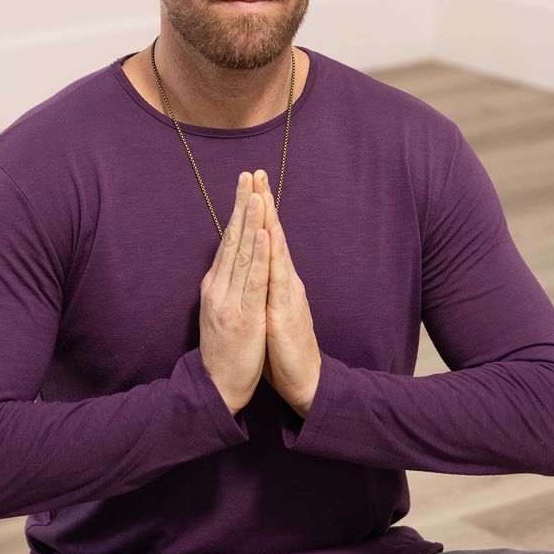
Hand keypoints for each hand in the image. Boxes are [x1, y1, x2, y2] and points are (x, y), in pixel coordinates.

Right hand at [199, 173, 270, 415]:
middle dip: (240, 206)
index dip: (236, 212)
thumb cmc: (224, 353)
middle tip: (248, 174)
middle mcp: (219, 288)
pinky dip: (259, 256)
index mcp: (215, 286)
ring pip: (242, 254)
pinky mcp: (245, 316)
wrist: (217, 388)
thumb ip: (225, 288)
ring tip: (257, 195)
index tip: (245, 185)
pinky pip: (253, 281)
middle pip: (231, 239)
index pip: (227, 241)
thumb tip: (229, 266)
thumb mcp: (221, 314)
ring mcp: (230, 301)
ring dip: (250, 223)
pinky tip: (264, 235)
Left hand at [251, 170, 321, 417]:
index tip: (249, 185)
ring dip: (270, 222)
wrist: (304, 380)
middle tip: (256, 173)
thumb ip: (263, 290)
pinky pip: (279, 279)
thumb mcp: (268, 312)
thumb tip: (254, 272)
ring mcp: (288, 294)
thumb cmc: (284, 349)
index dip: (258, 213)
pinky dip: (274, 256)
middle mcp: (285, 282)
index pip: (266, 240)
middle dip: (264, 204)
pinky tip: (270, 237)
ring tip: (262, 194)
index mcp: (277, 282)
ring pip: (278, 251)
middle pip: (273, 236)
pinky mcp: (287, 311)